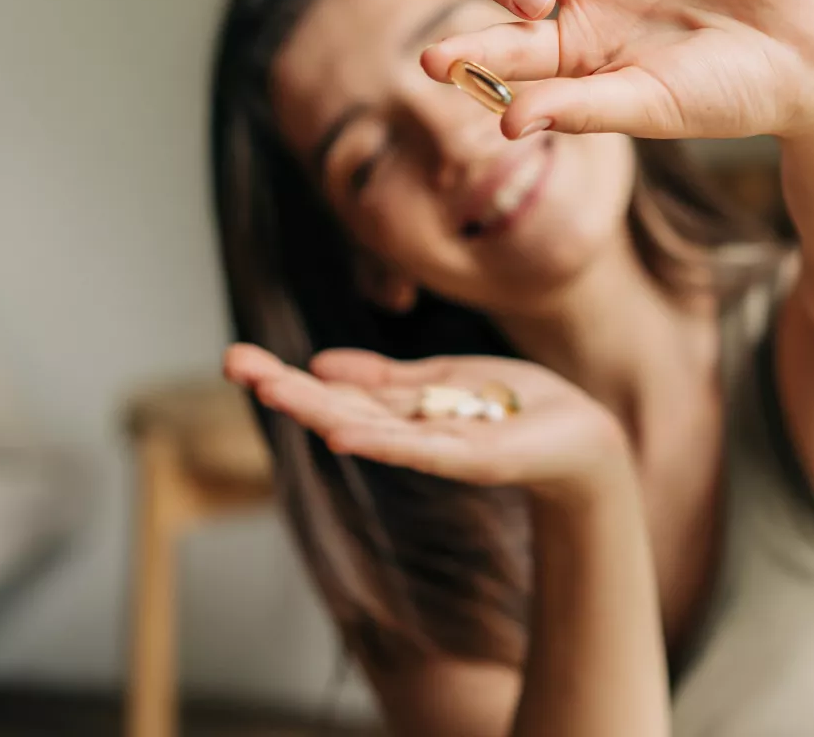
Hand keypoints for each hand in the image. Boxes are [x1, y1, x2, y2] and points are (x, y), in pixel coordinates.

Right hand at [223, 344, 631, 507]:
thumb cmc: (516, 407)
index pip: (333, 390)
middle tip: (231, 363)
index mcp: (401, 409)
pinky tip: (339, 430)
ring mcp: (437, 447)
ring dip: (316, 408)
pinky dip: (379, 440)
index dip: (286, 374)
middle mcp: (409, 431)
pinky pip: (418, 449)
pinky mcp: (473, 458)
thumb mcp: (444, 379)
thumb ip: (386, 377)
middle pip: (337, 406)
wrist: (582, 436)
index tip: (236, 357)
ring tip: (270, 388)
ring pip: (367, 426)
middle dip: (286, 387)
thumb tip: (321, 363)